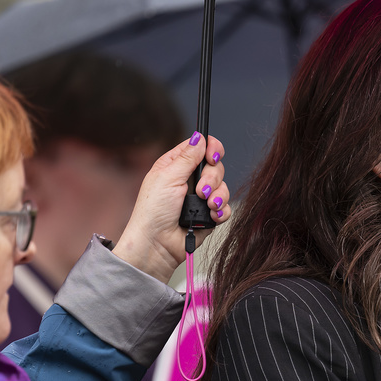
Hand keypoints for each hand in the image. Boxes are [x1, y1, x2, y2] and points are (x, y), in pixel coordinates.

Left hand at [113, 133, 228, 283]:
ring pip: (223, 187)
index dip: (211, 148)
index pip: (201, 147)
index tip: (213, 155)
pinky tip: (210, 216)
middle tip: (200, 190)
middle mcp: (189, 180)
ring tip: (206, 205)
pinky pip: (226, 208)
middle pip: (215, 167)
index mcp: (176, 165)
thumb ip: (187, 156)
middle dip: (212, 178)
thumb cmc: (153, 211)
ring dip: (218, 196)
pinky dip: (221, 212)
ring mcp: (200, 198)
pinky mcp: (208, 215)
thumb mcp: (168, 177)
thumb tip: (200, 137)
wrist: (157, 244)